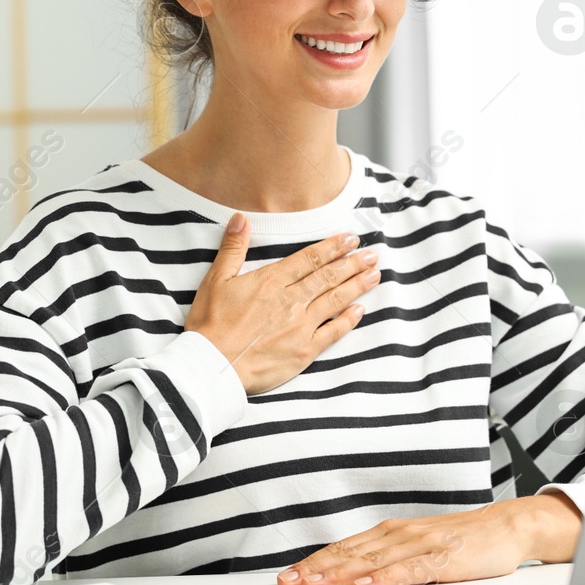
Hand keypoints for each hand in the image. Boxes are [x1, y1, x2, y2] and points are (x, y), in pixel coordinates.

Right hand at [184, 212, 380, 395]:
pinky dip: (348, 320)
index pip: (309, 259)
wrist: (212, 366)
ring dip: (356, 285)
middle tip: (372, 253)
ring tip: (374, 274)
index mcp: (271, 282)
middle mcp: (291, 301)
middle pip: (328, 277)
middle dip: (352, 263)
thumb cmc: (210, 325)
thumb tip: (241, 218)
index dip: (332, 247)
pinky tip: (360, 310)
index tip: (350, 238)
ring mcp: (300, 326)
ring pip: (335, 300)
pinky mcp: (304, 351)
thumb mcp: (215, 280)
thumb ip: (233, 249)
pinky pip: (332, 332)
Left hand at [275, 492, 583, 584]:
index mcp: (392, 533)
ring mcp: (421, 545)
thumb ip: (388, 558)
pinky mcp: (443, 560)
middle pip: (351, 554)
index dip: (315, 562)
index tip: (288, 575)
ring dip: (340, 573)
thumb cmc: (462, 539)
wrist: (507, 526)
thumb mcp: (418, 545)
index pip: (345, 548)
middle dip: (317, 568)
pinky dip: (384, 578)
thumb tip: (353, 574)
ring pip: (373, 561)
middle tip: (288, 582)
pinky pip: (409, 570)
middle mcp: (401, 535)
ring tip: (313, 584)